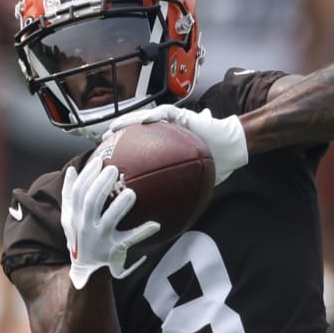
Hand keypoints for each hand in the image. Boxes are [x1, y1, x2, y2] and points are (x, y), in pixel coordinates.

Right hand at [61, 153, 159, 289]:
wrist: (85, 269)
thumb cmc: (80, 237)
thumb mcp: (68, 218)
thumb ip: (68, 195)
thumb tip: (70, 169)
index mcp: (75, 216)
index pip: (78, 192)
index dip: (87, 176)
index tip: (98, 161)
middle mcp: (86, 226)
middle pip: (91, 202)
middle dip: (101, 184)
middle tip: (114, 169)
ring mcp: (100, 238)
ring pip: (109, 220)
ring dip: (120, 206)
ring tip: (130, 193)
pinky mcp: (114, 249)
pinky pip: (130, 240)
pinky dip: (142, 232)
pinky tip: (155, 224)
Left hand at [87, 103, 248, 184]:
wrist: (231, 147)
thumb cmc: (213, 164)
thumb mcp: (191, 183)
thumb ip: (177, 194)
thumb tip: (167, 219)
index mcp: (164, 147)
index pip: (138, 149)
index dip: (121, 154)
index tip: (106, 164)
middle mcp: (165, 132)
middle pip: (134, 131)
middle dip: (116, 136)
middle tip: (101, 145)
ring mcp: (172, 122)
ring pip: (144, 117)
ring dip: (128, 121)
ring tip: (113, 129)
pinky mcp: (182, 114)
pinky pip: (164, 113)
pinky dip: (153, 116)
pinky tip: (142, 121)